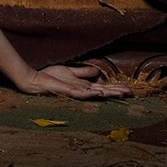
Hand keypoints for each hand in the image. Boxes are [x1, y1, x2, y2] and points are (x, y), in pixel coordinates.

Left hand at [16, 64, 132, 99]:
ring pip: (96, 94)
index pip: (103, 88)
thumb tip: (96, 72)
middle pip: (103, 92)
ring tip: (121, 93)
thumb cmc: (50, 77)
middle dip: (117, 92)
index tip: (128, 89)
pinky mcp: (68, 92)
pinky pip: (81, 94)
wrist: (35, 80)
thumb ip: (82, 72)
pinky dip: (91, 94)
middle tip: (131, 93)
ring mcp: (76, 93)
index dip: (115, 88)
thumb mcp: (70, 71)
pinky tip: (100, 93)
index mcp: (83, 87)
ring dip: (109, 94)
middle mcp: (82, 91)